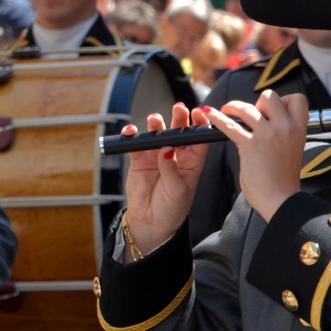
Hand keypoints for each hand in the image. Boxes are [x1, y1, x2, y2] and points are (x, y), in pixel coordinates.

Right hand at [121, 103, 209, 256]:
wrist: (151, 222)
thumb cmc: (172, 208)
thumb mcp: (177, 190)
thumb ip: (171, 169)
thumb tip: (165, 149)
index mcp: (192, 162)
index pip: (198, 139)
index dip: (199, 125)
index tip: (198, 114)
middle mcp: (175, 156)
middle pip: (178, 132)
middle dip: (179, 119)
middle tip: (179, 108)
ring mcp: (156, 157)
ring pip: (157, 135)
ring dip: (156, 125)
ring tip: (154, 120)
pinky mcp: (139, 161)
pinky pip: (135, 145)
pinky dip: (132, 137)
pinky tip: (131, 131)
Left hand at [205, 90, 306, 221]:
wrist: (281, 199)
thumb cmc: (283, 179)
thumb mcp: (292, 149)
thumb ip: (284, 134)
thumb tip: (268, 123)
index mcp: (299, 129)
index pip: (297, 99)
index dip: (282, 101)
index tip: (270, 111)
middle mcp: (286, 128)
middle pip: (270, 96)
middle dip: (257, 102)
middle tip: (250, 116)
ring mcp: (268, 135)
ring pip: (247, 107)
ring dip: (233, 107)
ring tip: (226, 111)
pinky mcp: (251, 145)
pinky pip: (230, 125)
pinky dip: (217, 118)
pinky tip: (209, 113)